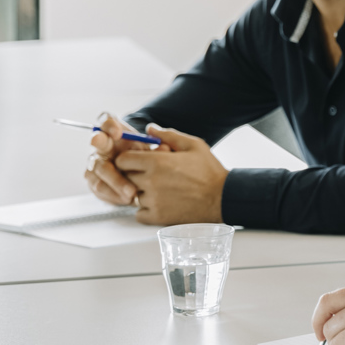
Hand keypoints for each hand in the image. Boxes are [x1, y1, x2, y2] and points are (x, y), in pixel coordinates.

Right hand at [84, 112, 168, 205]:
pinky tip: (127, 199)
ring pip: (100, 169)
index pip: (106, 121)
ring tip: (131, 192)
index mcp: (115, 132)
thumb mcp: (153, 150)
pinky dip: (114, 194)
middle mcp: (101, 145)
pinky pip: (99, 187)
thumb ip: (158, 147)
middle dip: (104, 149)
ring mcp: (95, 162)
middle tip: (118, 159)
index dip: (109, 125)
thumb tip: (164, 148)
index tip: (117, 132)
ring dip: (115, 181)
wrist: (140, 176)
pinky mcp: (94, 180)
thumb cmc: (145, 157)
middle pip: (97, 141)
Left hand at [113, 124, 228, 225]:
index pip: (122, 160)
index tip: (136, 161)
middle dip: (133, 174)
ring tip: (158, 190)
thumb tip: (150, 128)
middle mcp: (150, 181)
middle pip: (125, 177)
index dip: (127, 159)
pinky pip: (138, 214)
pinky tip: (159, 203)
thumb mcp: (193, 145)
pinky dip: (145, 210)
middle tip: (149, 175)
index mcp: (156, 162)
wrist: (222, 197)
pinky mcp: (158, 217)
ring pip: (132, 196)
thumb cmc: (209, 171)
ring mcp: (153, 201)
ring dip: (140, 192)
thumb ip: (168, 135)